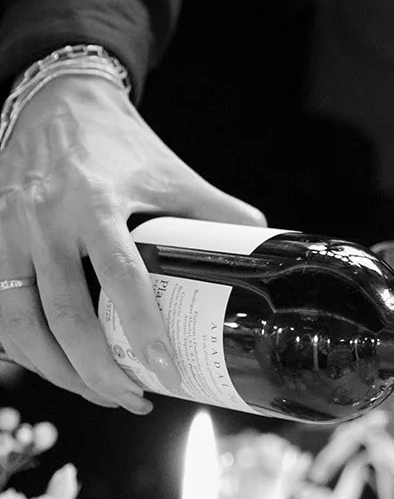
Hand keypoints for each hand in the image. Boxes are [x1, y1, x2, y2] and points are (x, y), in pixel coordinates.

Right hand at [0, 73, 265, 409]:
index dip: (142, 328)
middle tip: (136, 398)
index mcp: (94, 202)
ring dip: (59, 372)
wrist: (54, 100)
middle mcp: (43, 220)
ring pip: (20, 325)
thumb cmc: (119, 143)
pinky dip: (25, 351)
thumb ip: (215, 211)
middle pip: (62, 317)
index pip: (119, 276)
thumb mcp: (170, 172)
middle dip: (98, 371)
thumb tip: (263, 247)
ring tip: (102, 393)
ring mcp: (7, 233)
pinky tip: (58, 368)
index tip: (164, 370)